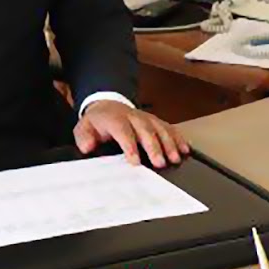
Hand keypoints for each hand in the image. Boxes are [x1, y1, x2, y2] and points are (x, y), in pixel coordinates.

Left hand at [74, 100, 189, 167]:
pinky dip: (178, 138)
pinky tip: (185, 149)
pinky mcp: (156, 121)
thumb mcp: (83, 128)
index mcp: (114, 119)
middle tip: (160, 163)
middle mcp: (133, 116)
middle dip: (154, 146)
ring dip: (169, 143)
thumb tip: (87, 146)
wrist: (107, 105)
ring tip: (175, 158)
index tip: (135, 161)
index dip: (129, 146)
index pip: (123, 131)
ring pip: (160, 128)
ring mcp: (146, 118)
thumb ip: (84, 137)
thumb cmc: (98, 123)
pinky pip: (169, 128)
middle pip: (145, 130)